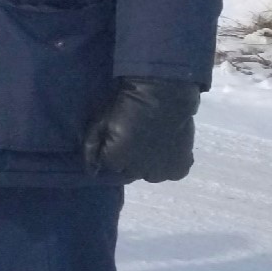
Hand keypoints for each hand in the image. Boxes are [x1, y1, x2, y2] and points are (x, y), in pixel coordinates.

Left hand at [82, 77, 199, 181]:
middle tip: (137, 139)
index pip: (109, 166)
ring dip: (150, 164)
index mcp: (116, 160)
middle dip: (130, 159)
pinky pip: (172, 173)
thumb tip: (92, 171)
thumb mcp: (100, 122)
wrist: (162, 95)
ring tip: (152, 144)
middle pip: (130, 171)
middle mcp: (136, 172)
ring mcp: (160, 172)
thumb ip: (92, 147)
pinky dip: (170, 165)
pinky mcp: (179, 168)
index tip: (119, 138)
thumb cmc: (127, 105)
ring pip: (150, 175)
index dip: (114, 151)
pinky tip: (168, 149)